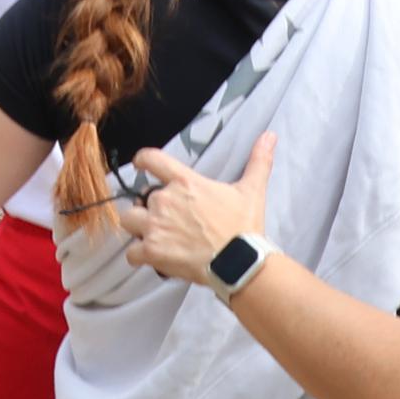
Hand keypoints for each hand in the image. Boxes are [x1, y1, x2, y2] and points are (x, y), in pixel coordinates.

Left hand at [118, 134, 274, 288]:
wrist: (238, 262)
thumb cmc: (243, 226)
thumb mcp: (252, 190)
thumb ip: (258, 161)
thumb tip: (270, 136)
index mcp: (185, 182)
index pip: (152, 159)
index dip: (142, 160)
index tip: (140, 165)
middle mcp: (165, 201)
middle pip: (140, 198)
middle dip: (150, 208)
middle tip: (167, 219)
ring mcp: (155, 227)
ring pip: (129, 221)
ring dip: (137, 228)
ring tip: (154, 235)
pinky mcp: (152, 252)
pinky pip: (131, 252)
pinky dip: (138, 255)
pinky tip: (151, 257)